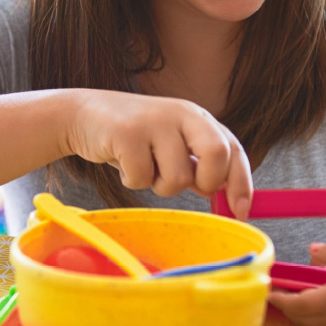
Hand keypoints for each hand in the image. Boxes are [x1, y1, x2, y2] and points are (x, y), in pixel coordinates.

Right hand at [64, 90, 252, 218]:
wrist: (84, 116)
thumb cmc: (134, 137)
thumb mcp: (172, 146)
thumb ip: (198, 167)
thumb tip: (228, 196)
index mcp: (198, 118)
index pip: (233, 149)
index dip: (241, 183)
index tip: (240, 212)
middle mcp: (182, 114)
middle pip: (217, 155)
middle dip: (206, 182)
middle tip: (185, 184)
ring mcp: (155, 122)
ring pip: (178, 178)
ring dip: (160, 186)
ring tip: (145, 169)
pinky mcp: (127, 133)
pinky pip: (142, 179)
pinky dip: (133, 181)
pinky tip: (123, 164)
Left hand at [268, 243, 325, 325]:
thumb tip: (311, 250)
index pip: (295, 303)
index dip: (278, 298)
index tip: (267, 290)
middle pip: (297, 317)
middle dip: (283, 306)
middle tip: (273, 292)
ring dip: (294, 315)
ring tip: (288, 300)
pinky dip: (307, 321)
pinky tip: (309, 310)